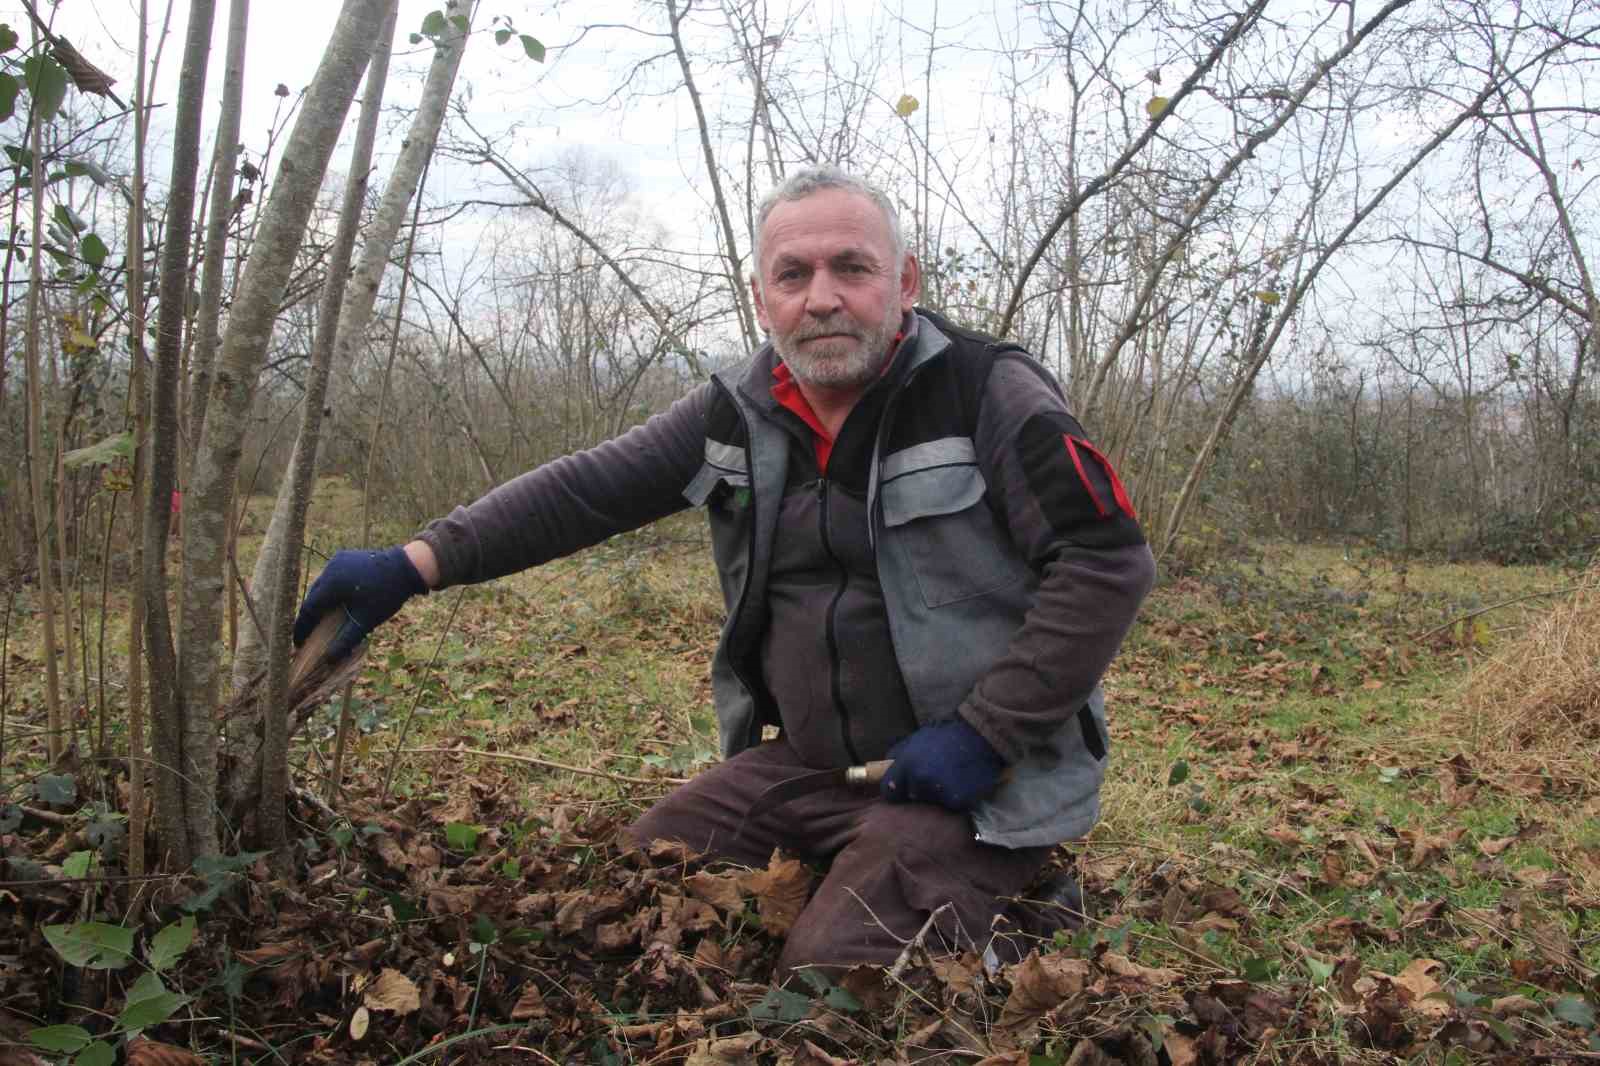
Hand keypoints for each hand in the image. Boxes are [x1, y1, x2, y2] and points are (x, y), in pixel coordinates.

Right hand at [293, 546, 427, 662]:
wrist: (407, 567)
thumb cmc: (387, 595)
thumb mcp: (366, 621)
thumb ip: (346, 640)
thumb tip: (329, 660)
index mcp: (331, 584)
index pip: (308, 609)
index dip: (302, 628)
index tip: (298, 643)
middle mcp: (329, 570)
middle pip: (312, 597)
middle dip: (310, 617)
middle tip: (309, 635)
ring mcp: (336, 560)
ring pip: (321, 586)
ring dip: (320, 603)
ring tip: (321, 621)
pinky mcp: (344, 557)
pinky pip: (331, 577)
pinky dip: (330, 591)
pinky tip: (335, 603)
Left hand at [880, 718, 1004, 811]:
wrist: (980, 737)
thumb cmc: (946, 737)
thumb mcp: (916, 739)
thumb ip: (897, 757)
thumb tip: (879, 773)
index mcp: (906, 763)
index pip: (889, 791)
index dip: (897, 791)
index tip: (904, 789)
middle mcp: (919, 778)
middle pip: (911, 798)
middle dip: (920, 791)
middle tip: (935, 777)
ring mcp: (938, 790)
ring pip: (930, 805)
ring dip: (937, 796)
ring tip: (949, 779)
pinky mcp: (956, 800)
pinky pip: (950, 807)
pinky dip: (955, 800)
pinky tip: (961, 785)